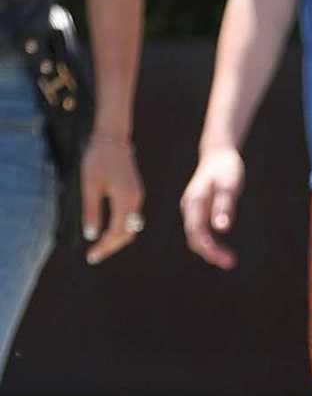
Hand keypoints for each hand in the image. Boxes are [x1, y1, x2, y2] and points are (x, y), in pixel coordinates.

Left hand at [80, 134, 145, 266]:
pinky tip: (108, 231)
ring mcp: (137, 196)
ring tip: (100, 247)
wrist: (112, 139)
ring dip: (116, 239)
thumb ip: (91, 211)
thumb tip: (91, 236)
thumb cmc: (97, 160)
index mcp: (125, 199)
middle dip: (111, 246)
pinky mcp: (135, 193)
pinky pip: (131, 217)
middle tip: (94, 256)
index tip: (91, 256)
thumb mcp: (89, 185)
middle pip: (127, 233)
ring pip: (131, 226)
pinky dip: (120, 228)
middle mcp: (135, 200)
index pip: (117, 232)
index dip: (105, 246)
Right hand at [180, 146, 244, 269]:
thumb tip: (222, 228)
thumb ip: (225, 205)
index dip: (210, 249)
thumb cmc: (226, 168)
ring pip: (196, 236)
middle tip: (231, 263)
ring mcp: (192, 209)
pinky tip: (222, 248)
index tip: (226, 260)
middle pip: (194, 238)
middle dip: (210, 253)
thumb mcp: (229, 185)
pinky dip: (210, 242)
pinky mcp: (198, 210)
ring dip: (210, 250)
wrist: (218, 155)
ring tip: (228, 260)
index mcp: (194, 202)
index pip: (197, 233)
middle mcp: (189, 208)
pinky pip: (201, 231)